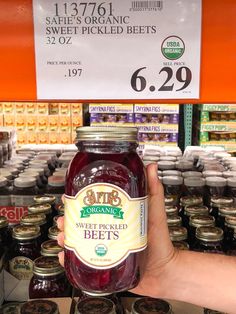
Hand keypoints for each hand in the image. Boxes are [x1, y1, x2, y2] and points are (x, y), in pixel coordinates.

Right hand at [57, 163, 177, 297]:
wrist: (164, 270)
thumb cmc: (161, 240)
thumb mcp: (155, 210)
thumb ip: (154, 189)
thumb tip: (152, 166)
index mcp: (116, 216)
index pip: (93, 206)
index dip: (79, 201)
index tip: (70, 198)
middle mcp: (108, 230)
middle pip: (81, 222)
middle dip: (68, 220)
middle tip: (64, 221)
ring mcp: (104, 247)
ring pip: (78, 240)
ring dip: (66, 238)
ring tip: (64, 238)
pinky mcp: (104, 263)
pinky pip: (83, 261)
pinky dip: (70, 260)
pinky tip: (66, 257)